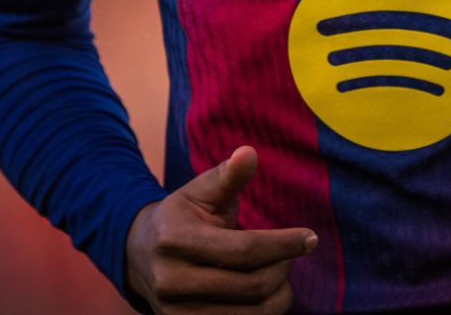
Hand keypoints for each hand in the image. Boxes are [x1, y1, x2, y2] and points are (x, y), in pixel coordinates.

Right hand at [125, 145, 317, 312]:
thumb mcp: (200, 191)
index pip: (244, 250)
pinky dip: (262, 314)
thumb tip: (249, 153)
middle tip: (290, 254)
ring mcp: (176, 312)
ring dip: (278, 296)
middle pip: (251, 286)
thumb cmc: (181, 216)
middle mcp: (171, 280)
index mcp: (175, 239)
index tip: (311, 237)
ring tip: (281, 275)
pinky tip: (268, 295)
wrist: (139, 254)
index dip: (283, 244)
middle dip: (282, 268)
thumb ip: (228, 176)